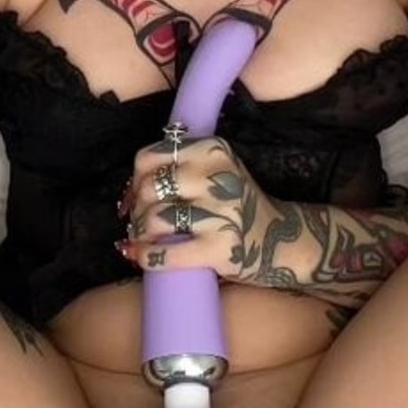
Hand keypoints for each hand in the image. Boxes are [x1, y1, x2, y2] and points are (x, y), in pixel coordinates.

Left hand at [116, 131, 268, 277]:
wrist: (279, 239)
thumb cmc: (235, 205)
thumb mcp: (215, 171)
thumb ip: (177, 169)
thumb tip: (127, 195)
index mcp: (213, 150)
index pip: (149, 158)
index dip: (133, 180)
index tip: (133, 198)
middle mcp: (219, 176)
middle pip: (148, 188)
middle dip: (137, 210)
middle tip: (141, 224)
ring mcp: (222, 212)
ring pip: (154, 219)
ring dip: (141, 234)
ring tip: (144, 240)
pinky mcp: (221, 247)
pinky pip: (166, 252)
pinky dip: (146, 256)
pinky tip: (141, 257)